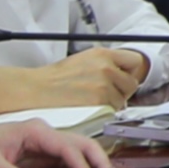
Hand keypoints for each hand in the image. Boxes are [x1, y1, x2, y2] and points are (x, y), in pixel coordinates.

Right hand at [0, 48, 144, 113]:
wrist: (33, 90)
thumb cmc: (52, 79)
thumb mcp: (82, 61)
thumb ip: (104, 65)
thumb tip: (120, 74)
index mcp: (102, 54)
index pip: (135, 61)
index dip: (130, 73)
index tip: (125, 78)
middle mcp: (106, 68)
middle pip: (131, 83)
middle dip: (121, 91)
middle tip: (105, 95)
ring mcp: (103, 85)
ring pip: (121, 100)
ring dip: (111, 103)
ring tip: (91, 102)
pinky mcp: (98, 102)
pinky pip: (111, 111)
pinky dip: (103, 112)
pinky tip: (88, 108)